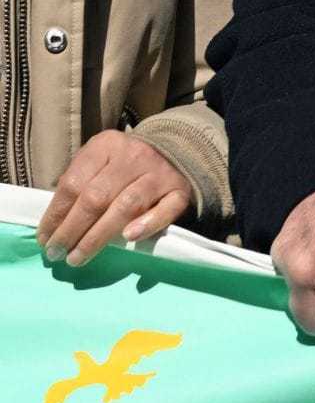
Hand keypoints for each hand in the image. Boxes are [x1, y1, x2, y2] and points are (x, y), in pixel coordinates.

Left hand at [37, 131, 192, 267]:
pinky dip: (148, 224)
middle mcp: (134, 156)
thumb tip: (52, 228)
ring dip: (97, 237)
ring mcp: (160, 172)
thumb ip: (78, 186)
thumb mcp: (96, 163)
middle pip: (96, 198)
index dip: (55, 215)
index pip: (74, 184)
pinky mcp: (180, 190)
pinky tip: (129, 237)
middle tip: (57, 253)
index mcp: (106, 146)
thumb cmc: (123, 165)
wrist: (174, 151)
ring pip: (126, 207)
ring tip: (78, 257)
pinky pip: (166, 210)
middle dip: (72, 231)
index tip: (45, 239)